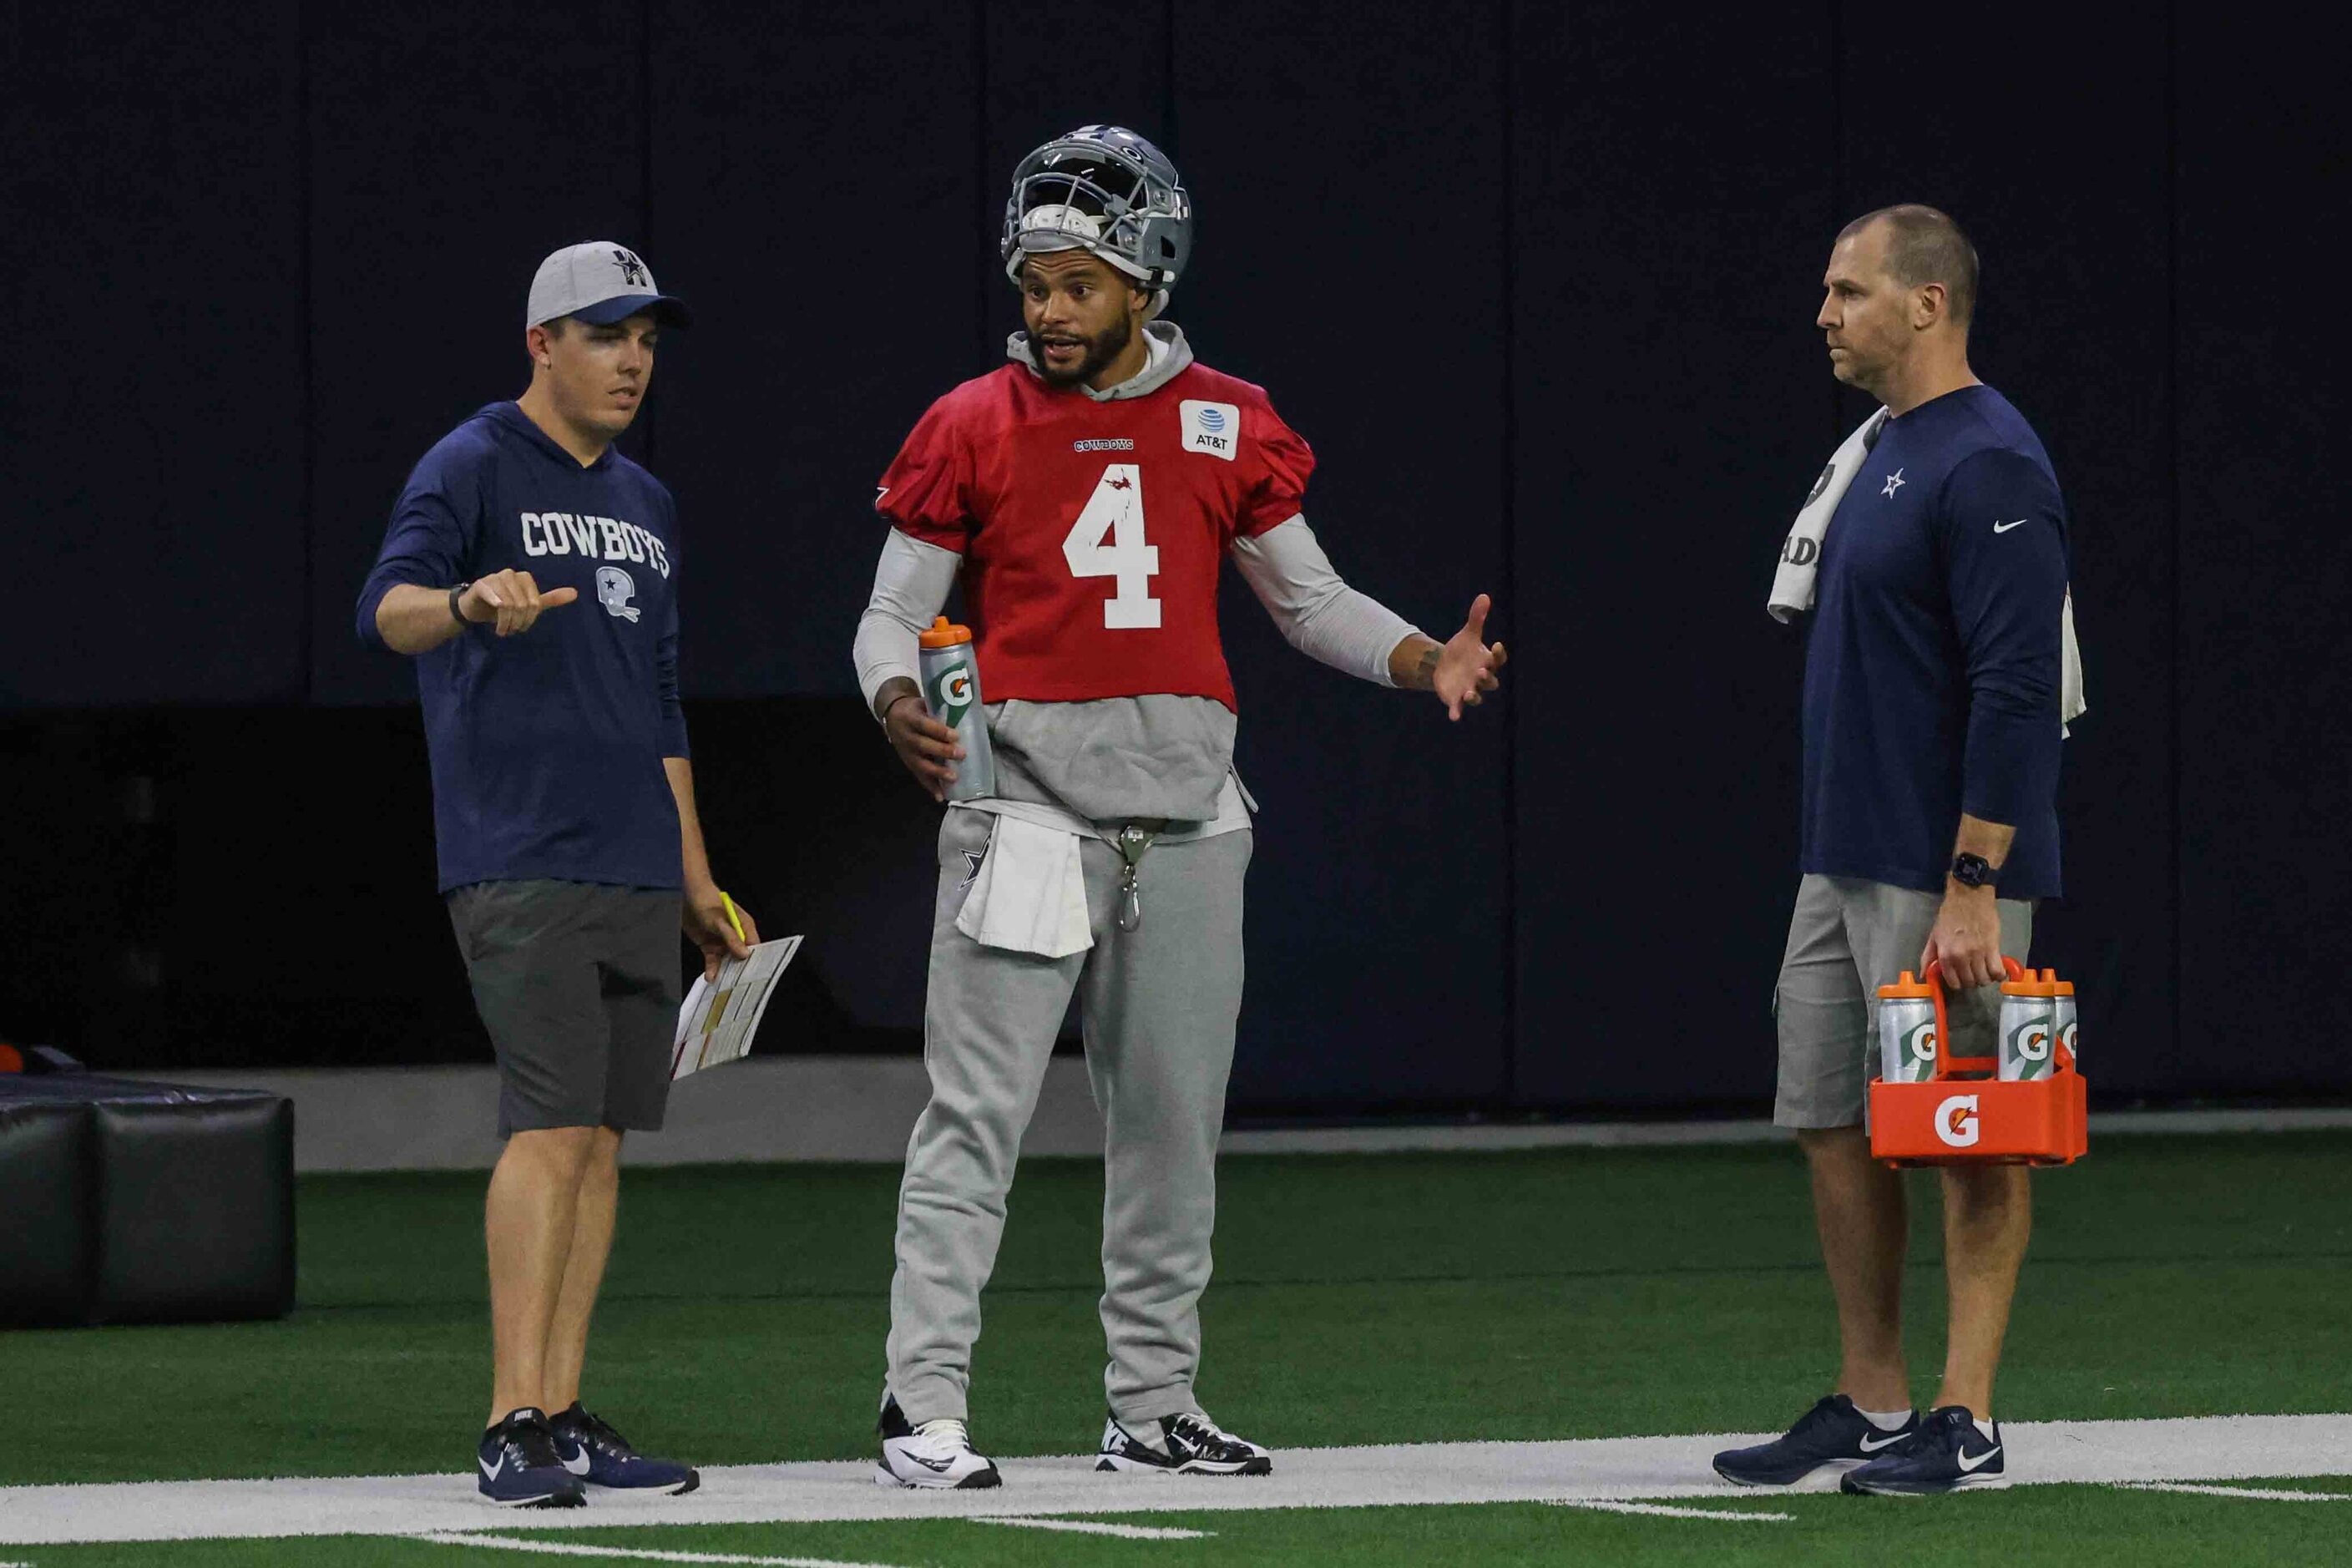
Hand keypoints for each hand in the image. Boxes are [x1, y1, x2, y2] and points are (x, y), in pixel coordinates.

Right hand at [461, 568, 577, 637]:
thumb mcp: (530, 603)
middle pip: (522, 605)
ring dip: (506, 623)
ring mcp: (495, 577)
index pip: (535, 603)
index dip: (529, 619)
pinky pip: (494, 598)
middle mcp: (511, 574)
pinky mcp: (481, 584)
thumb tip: (576, 592)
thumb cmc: (504, 605)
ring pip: (508, 604)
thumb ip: (551, 598)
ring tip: (503, 630)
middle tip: (511, 630)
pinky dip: (497, 614)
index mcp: (525, 577)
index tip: (522, 627)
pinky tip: (495, 623)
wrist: (476, 607)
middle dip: (517, 622)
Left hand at [683, 885, 757, 982]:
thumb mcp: (720, 922)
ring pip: (726, 960)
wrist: (686, 897)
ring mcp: (722, 941)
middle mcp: (735, 935)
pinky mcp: (709, 945)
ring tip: (722, 984)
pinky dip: (711, 968)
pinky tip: (710, 977)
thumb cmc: (708, 903)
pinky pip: (713, 960)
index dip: (754, 959)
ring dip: (724, 971)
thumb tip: (745, 954)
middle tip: (738, 985)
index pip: (754, 946)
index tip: (754, 974)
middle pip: (740, 956)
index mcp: (744, 926)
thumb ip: (731, 938)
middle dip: (739, 968)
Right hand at [883, 692, 964, 801]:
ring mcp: (906, 752)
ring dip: (937, 773)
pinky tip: (941, 797)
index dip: (939, 731)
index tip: (956, 735)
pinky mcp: (908, 763)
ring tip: (953, 778)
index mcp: (910, 718)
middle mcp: (906, 736)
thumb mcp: (922, 703)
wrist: (892, 716)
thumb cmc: (915, 709)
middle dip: (942, 751)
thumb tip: (967, 710)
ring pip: (921, 764)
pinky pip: (919, 776)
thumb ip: (939, 708)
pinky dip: (930, 787)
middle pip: (923, 745)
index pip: (925, 725)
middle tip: (961, 754)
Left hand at [1432, 594, 1508, 720]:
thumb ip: (1477, 618)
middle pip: (1490, 681)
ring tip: (1469, 694)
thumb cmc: (1462, 650)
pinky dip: (1456, 712)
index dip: (1498, 654)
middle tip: (1480, 671)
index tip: (1495, 644)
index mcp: (1487, 661)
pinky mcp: (1456, 699)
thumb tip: (1484, 596)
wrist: (1445, 665)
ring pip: (1477, 697)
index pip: (1498, 659)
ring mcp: (1470, 689)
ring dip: (1474, 696)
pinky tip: (1453, 717)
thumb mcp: (1468, 633)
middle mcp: (1481, 678)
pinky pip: (1458, 708)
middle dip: (1487, 678)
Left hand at [1921, 889, 2002, 989]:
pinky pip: (1998, 971)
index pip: (1953, 982)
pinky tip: (1996, 971)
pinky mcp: (1994, 948)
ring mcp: (1979, 953)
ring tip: (1983, 971)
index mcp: (1946, 955)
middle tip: (1972, 973)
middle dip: (1971, 981)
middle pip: (1970, 982)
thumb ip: (1928, 957)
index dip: (1957, 983)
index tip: (1960, 978)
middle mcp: (1962, 957)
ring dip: (1984, 979)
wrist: (1969, 897)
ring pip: (1984, 979)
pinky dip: (1998, 975)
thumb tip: (1924, 975)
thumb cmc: (1950, 914)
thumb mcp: (1934, 935)